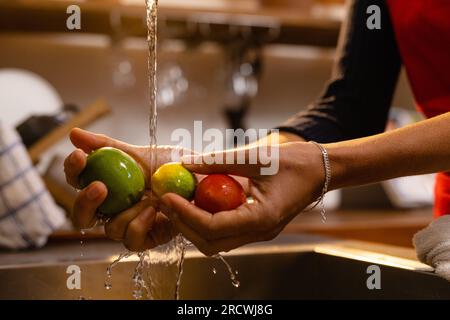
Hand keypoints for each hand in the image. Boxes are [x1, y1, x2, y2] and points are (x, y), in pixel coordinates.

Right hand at [64, 128, 182, 250]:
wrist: (199, 176)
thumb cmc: (170, 164)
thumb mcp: (139, 152)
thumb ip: (107, 146)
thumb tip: (73, 133)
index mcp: (107, 187)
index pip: (78, 183)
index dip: (72, 170)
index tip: (80, 155)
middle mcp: (114, 209)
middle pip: (83, 216)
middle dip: (85, 202)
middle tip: (100, 186)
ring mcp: (130, 224)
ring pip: (110, 229)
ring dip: (126, 212)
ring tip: (148, 195)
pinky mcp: (148, 238)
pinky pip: (132, 240)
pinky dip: (139, 225)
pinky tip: (153, 209)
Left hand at [159, 141, 324, 255]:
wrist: (320, 170)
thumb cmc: (294, 161)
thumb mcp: (254, 157)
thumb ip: (218, 161)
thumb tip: (186, 163)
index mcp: (261, 218)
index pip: (212, 227)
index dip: (185, 213)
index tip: (167, 197)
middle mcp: (259, 232)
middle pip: (210, 243)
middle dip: (184, 224)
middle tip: (167, 202)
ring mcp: (259, 233)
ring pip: (216, 241)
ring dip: (194, 225)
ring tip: (179, 202)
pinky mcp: (257, 227)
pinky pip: (226, 232)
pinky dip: (207, 221)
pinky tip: (199, 201)